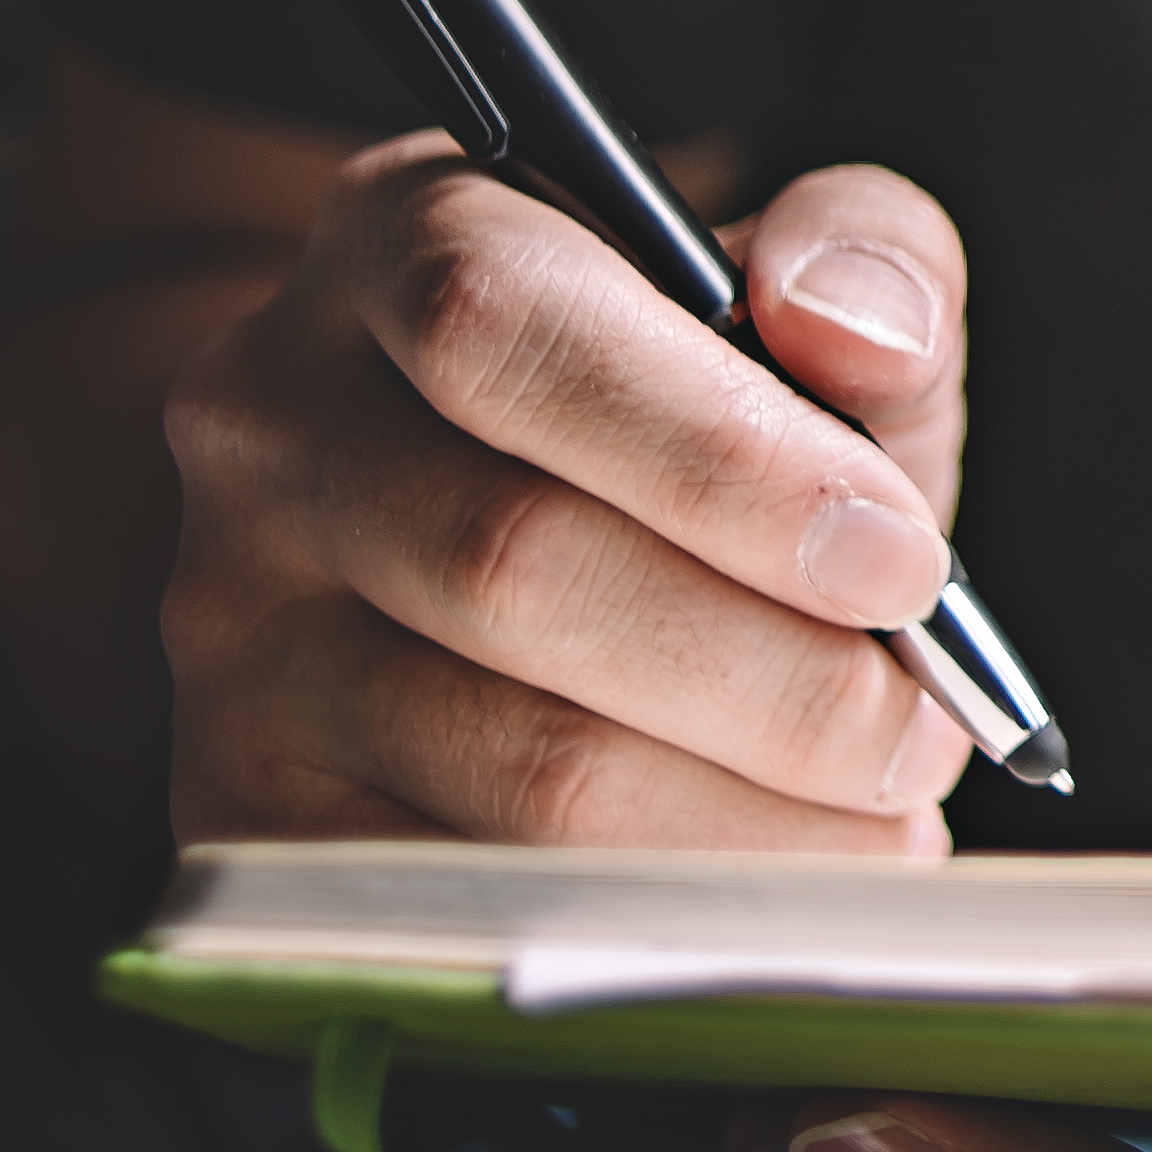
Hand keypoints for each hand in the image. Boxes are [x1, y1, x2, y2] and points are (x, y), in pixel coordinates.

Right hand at [157, 133, 981, 848]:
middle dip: (771, 677)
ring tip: (879, 821)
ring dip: (740, 819)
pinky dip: (650, 914)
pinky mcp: (241, 804)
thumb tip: (850, 328)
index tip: (903, 562)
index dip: (717, 457)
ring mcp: (231, 625)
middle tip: (919, 733)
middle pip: (508, 562)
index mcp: (394, 236)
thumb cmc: (700, 412)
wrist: (533, 533)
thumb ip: (867, 260)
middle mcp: (268, 420)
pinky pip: (464, 894)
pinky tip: (765, 888)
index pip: (499, 324)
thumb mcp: (803, 295)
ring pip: (503, 757)